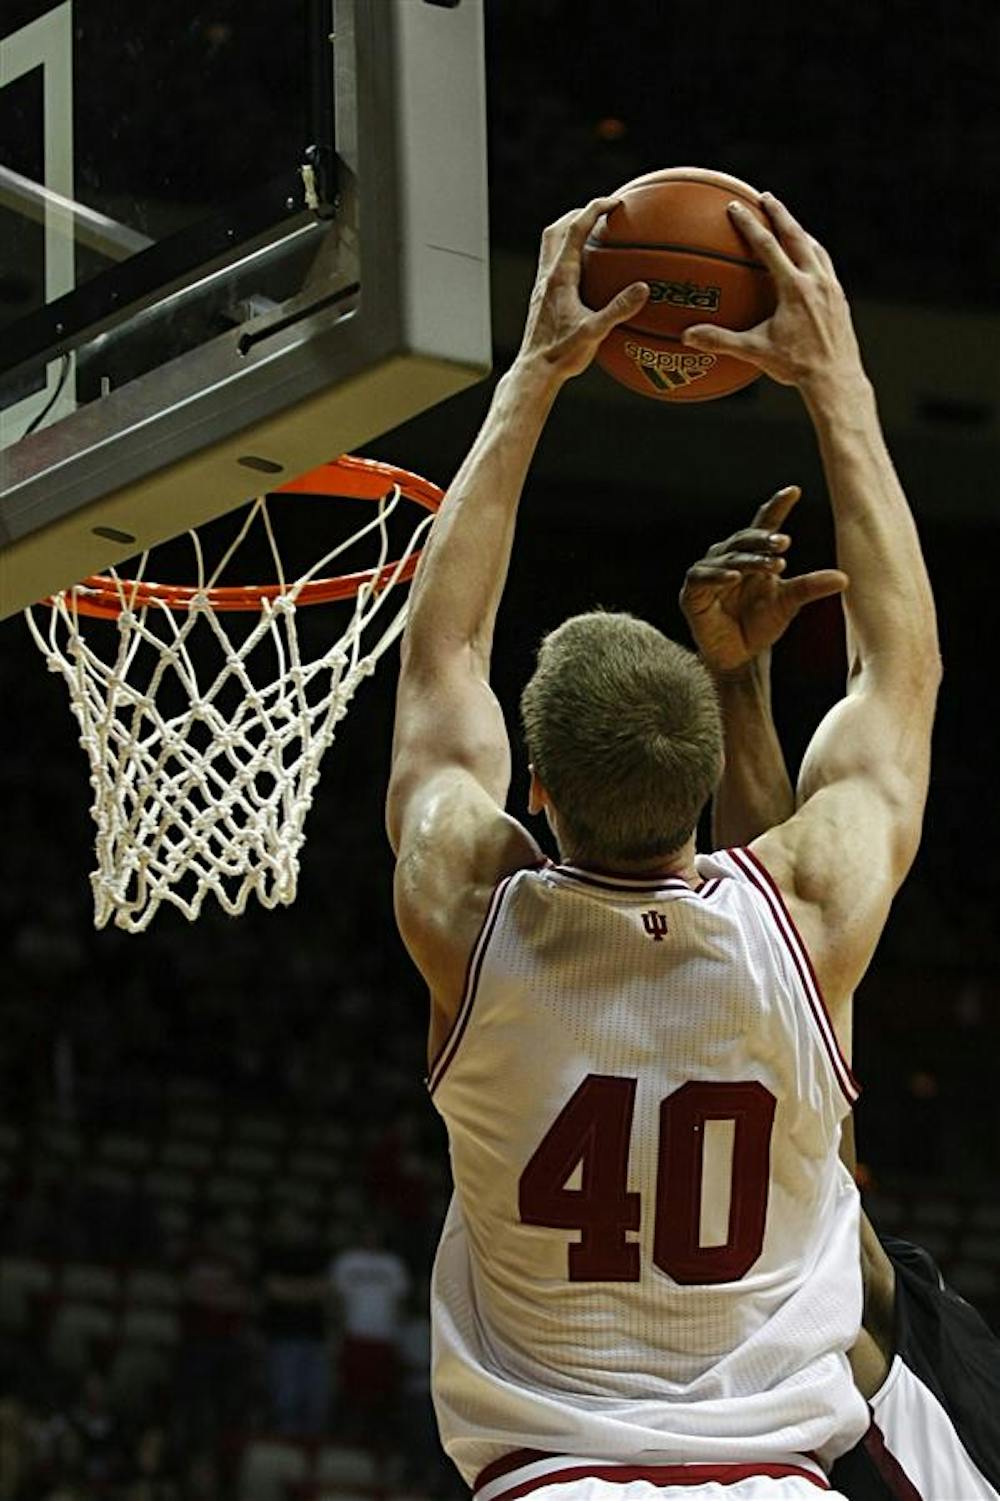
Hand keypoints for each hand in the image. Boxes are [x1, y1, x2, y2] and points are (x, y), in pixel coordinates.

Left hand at [518, 198, 648, 380]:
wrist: (535, 371)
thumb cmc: (562, 354)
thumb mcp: (595, 333)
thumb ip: (618, 309)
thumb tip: (643, 289)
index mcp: (560, 277)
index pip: (575, 229)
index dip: (595, 209)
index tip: (615, 202)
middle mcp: (547, 276)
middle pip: (558, 229)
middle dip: (580, 214)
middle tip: (603, 214)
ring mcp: (542, 286)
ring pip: (551, 244)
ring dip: (570, 231)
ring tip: (593, 234)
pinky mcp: (541, 298)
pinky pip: (554, 264)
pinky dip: (569, 255)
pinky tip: (586, 270)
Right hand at [680, 486, 847, 673]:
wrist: (738, 656)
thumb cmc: (760, 624)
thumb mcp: (788, 603)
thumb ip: (809, 587)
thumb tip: (844, 578)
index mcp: (752, 555)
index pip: (765, 525)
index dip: (777, 507)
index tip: (794, 490)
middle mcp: (728, 557)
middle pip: (745, 539)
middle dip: (764, 539)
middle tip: (785, 543)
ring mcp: (708, 573)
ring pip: (729, 558)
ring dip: (750, 560)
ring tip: (773, 565)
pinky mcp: (692, 592)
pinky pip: (703, 578)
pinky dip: (718, 576)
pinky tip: (735, 577)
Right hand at [681, 194, 863, 390]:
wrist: (836, 379)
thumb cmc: (796, 367)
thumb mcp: (755, 352)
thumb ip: (721, 340)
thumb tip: (688, 335)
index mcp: (794, 288)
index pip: (768, 246)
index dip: (750, 225)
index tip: (736, 207)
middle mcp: (816, 281)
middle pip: (797, 236)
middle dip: (780, 213)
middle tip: (766, 197)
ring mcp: (832, 287)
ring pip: (815, 248)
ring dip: (800, 231)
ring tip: (789, 224)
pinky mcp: (840, 298)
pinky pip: (825, 266)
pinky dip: (813, 254)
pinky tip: (808, 260)